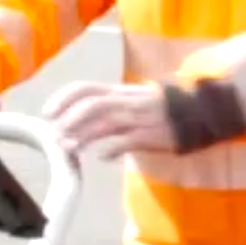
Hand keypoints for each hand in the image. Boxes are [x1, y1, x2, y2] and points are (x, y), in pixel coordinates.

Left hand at [45, 79, 175, 160]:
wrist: (198, 112)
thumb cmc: (163, 108)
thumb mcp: (133, 101)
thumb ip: (111, 109)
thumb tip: (88, 124)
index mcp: (120, 92)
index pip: (86, 88)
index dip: (63, 98)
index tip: (47, 112)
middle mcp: (126, 101)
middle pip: (92, 105)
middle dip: (69, 120)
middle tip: (54, 136)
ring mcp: (138, 118)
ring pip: (106, 122)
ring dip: (83, 135)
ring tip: (68, 148)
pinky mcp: (151, 134)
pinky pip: (128, 141)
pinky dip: (112, 148)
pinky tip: (102, 157)